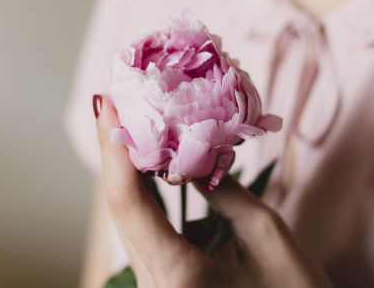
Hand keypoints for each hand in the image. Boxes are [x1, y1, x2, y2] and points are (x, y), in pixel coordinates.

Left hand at [94, 95, 332, 287]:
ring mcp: (156, 285)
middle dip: (117, 151)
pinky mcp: (166, 281)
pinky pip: (146, 230)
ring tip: (129, 122)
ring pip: (130, 219)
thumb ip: (223, 190)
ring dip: (128, 168)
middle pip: (122, 208)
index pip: (131, 202)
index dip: (116, 148)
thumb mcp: (264, 233)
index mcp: (178, 276)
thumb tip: (195, 150)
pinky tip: (147, 163)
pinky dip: (144, 192)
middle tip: (116, 102)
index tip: (109, 103)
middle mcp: (154, 284)